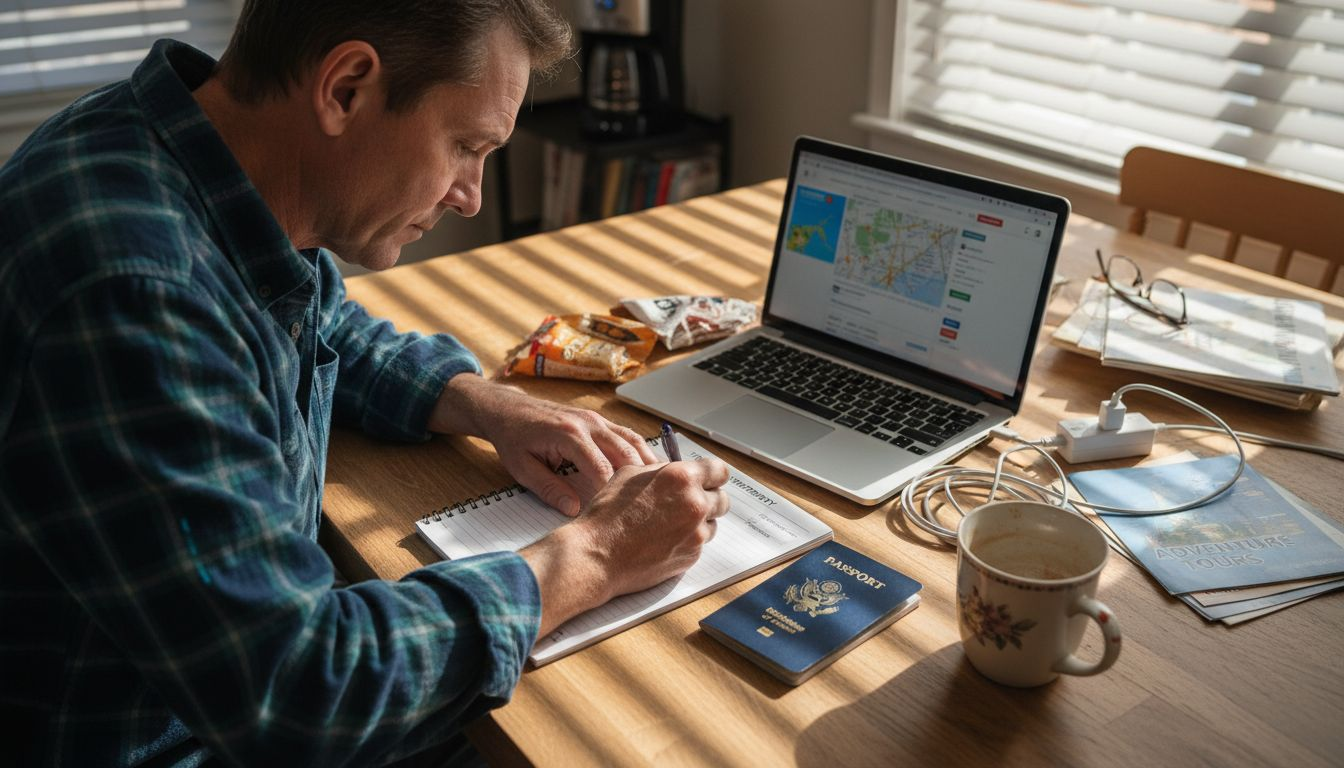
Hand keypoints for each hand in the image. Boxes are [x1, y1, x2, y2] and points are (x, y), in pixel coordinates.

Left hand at [429, 374, 656, 514]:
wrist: (508, 409)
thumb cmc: (513, 437)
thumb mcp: (522, 468)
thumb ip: (549, 489)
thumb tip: (574, 509)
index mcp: (568, 434)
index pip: (601, 468)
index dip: (613, 494)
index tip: (621, 515)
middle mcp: (588, 423)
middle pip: (626, 452)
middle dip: (641, 479)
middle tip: (655, 504)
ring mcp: (596, 419)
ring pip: (633, 441)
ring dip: (649, 464)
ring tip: (664, 489)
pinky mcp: (599, 420)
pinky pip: (627, 435)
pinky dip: (642, 452)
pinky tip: (651, 471)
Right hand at [520, 458, 730, 636]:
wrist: (597, 554)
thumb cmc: (608, 513)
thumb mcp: (630, 474)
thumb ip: (660, 470)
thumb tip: (675, 469)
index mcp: (681, 478)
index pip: (719, 470)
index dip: (713, 475)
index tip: (708, 479)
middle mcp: (694, 504)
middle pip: (722, 499)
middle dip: (709, 499)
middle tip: (689, 503)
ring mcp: (695, 533)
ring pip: (712, 523)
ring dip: (699, 522)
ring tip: (670, 524)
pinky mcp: (691, 556)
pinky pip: (699, 544)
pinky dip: (687, 541)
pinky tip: (664, 540)